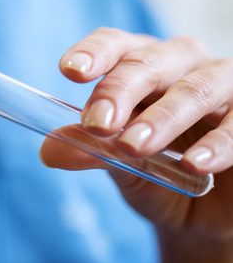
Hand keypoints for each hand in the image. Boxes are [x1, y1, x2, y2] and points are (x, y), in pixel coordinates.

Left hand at [40, 27, 232, 241]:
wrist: (205, 217)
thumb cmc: (159, 177)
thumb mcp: (121, 166)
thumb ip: (91, 152)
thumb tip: (48, 151)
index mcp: (141, 66)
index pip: (115, 45)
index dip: (93, 53)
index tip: (69, 70)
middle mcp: (182, 65)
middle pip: (148, 63)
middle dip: (119, 91)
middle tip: (97, 124)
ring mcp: (224, 86)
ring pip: (195, 89)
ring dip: (163, 117)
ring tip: (134, 147)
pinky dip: (219, 143)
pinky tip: (195, 164)